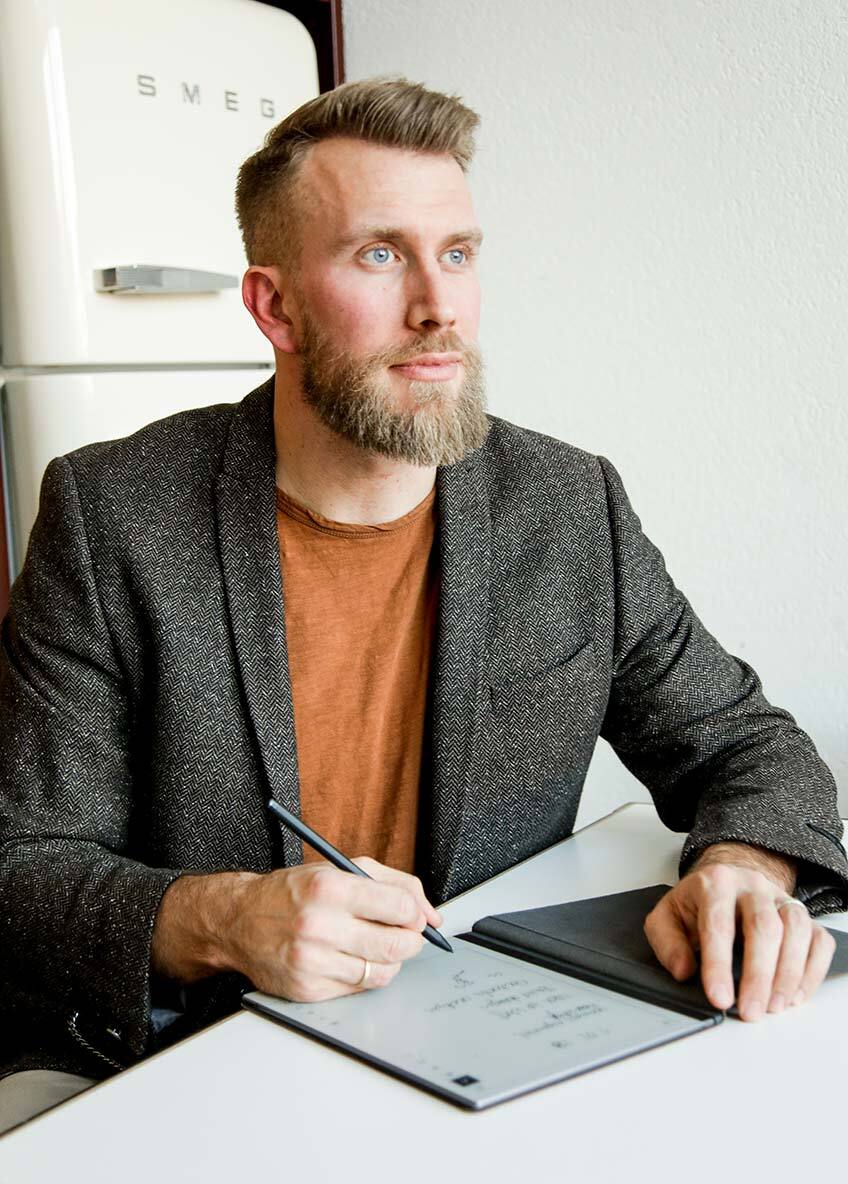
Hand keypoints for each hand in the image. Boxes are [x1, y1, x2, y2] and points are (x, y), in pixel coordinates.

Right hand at [222, 858, 442, 1001]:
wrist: (238, 921)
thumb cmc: (291, 893)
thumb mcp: (339, 869)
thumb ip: (393, 884)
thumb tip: (431, 914)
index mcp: (330, 888)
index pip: (399, 907)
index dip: (414, 914)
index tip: (412, 916)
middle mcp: (319, 925)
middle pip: (396, 945)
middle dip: (410, 941)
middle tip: (404, 934)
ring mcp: (312, 961)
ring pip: (381, 972)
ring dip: (389, 960)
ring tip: (374, 946)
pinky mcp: (307, 989)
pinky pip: (357, 990)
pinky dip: (363, 976)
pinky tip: (350, 959)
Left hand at [643, 845, 835, 1019]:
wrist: (727, 879)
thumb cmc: (697, 904)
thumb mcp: (667, 917)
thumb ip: (667, 942)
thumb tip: (683, 970)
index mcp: (715, 884)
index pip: (718, 925)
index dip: (719, 965)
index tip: (719, 998)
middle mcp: (752, 886)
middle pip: (764, 926)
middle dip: (759, 975)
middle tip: (751, 1011)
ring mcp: (780, 898)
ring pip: (796, 928)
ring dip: (788, 973)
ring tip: (774, 1006)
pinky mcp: (802, 913)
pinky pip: (818, 939)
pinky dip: (812, 969)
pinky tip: (796, 993)